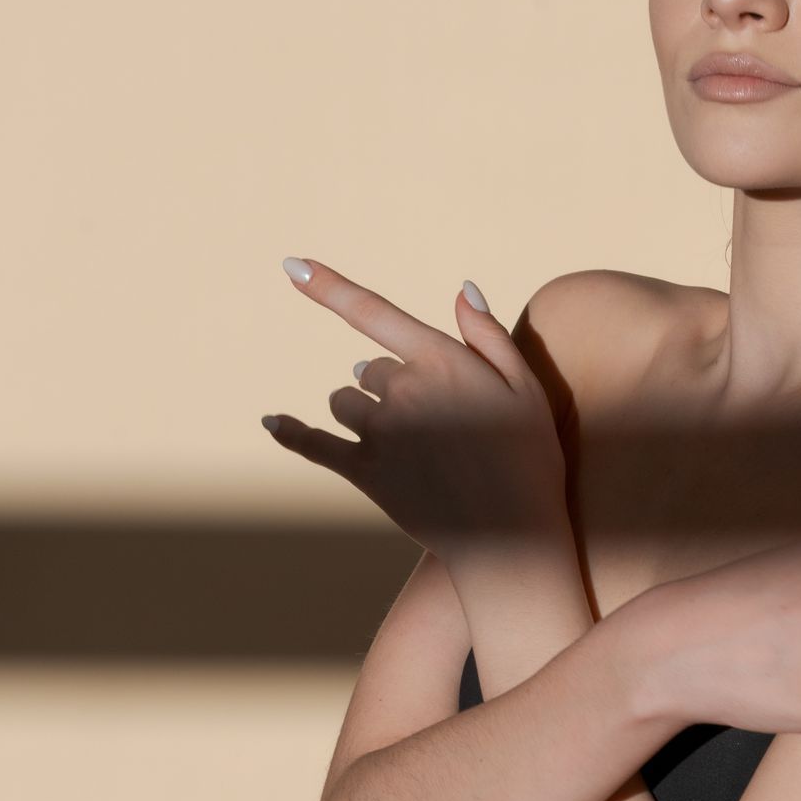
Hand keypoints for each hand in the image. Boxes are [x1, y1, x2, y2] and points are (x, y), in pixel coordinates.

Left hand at [261, 258, 567, 561]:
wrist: (514, 535)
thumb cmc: (529, 457)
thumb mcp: (526, 387)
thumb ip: (488, 336)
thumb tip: (461, 289)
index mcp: (441, 360)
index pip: (373, 313)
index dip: (328, 286)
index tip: (291, 265)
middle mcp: (402, 391)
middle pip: (371, 370)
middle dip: (392, 383)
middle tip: (436, 418)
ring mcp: (380, 433)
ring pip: (346, 402)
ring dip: (363, 410)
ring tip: (403, 439)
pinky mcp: (365, 473)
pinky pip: (314, 444)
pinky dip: (291, 432)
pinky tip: (271, 421)